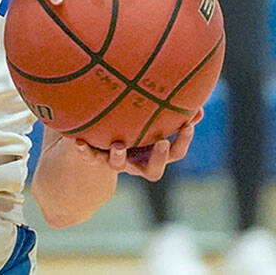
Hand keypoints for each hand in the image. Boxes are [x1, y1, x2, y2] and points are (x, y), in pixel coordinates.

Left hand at [69, 109, 201, 181]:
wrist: (103, 144)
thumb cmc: (137, 127)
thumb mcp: (154, 120)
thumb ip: (173, 113)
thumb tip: (197, 104)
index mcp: (155, 155)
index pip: (176, 153)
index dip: (184, 141)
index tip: (188, 124)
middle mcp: (138, 164)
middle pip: (154, 171)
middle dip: (159, 158)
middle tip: (162, 141)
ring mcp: (118, 163)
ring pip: (119, 166)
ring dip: (119, 157)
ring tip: (119, 145)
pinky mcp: (97, 158)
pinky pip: (90, 157)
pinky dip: (85, 151)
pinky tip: (78, 142)